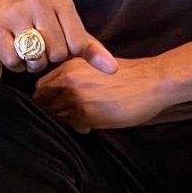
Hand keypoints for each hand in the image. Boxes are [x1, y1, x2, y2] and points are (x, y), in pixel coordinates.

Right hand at [0, 0, 116, 74]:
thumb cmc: (35, 18)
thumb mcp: (64, 25)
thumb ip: (89, 47)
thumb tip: (112, 69)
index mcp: (61, 0)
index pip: (77, 45)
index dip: (67, 53)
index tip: (56, 44)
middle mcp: (39, 0)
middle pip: (56, 53)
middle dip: (48, 59)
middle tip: (38, 49)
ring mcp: (15, 11)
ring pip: (35, 57)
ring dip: (31, 64)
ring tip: (26, 51)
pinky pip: (14, 61)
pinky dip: (15, 65)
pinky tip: (12, 52)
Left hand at [33, 57, 169, 132]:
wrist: (151, 82)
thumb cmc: (127, 74)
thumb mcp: (95, 64)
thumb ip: (74, 77)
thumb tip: (58, 95)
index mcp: (69, 66)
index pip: (41, 86)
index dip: (45, 97)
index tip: (53, 103)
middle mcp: (68, 81)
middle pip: (43, 102)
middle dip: (50, 109)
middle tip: (64, 114)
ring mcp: (76, 99)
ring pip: (54, 116)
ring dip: (63, 120)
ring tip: (79, 119)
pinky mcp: (87, 116)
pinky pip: (70, 126)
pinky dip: (76, 127)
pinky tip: (89, 125)